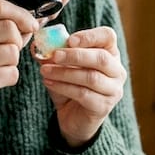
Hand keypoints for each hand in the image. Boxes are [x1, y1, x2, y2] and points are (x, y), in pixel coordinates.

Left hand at [38, 26, 124, 147]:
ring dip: (65, 72)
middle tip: (54, 55)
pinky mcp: (104, 106)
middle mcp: (117, 71)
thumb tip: (37, 46)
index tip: (69, 40)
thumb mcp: (62, 67)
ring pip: (91, 77)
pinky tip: (49, 82)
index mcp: (110, 54)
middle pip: (101, 58)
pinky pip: (83, 94)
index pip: (108, 36)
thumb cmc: (71, 87)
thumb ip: (54, 55)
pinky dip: (63, 87)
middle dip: (75, 55)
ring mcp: (113, 90)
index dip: (90, 36)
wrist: (74, 118)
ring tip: (45, 71)